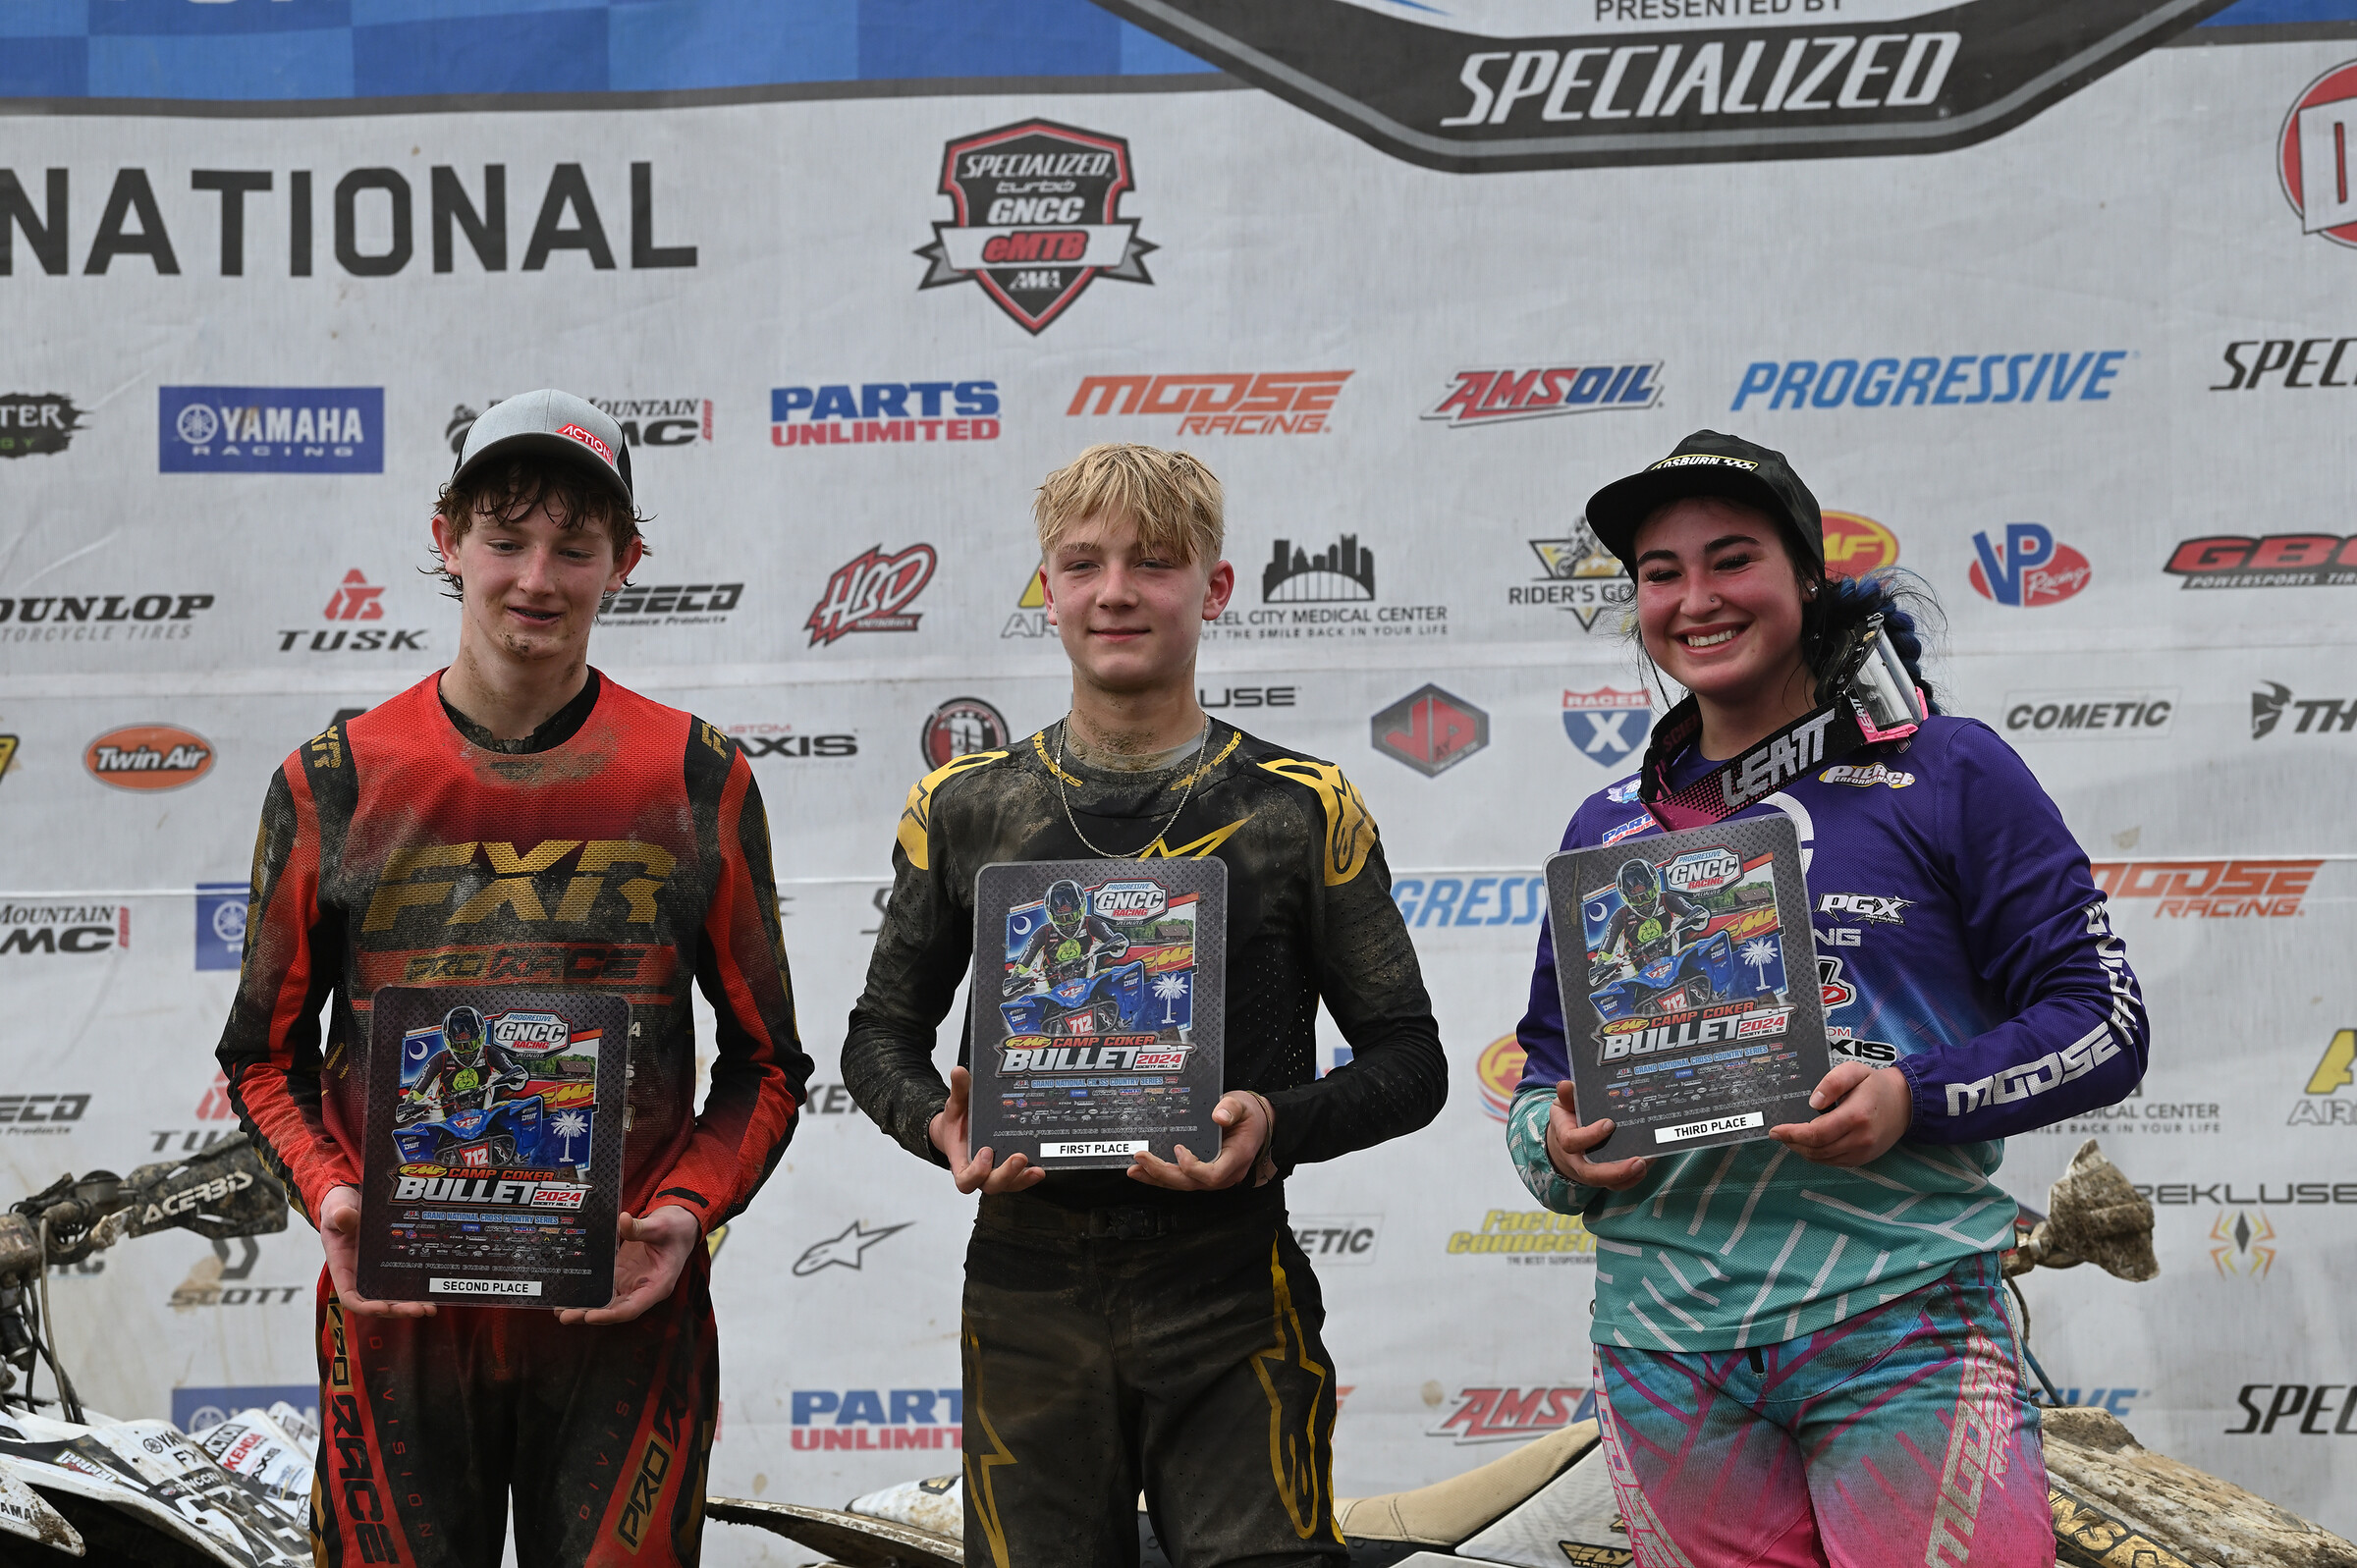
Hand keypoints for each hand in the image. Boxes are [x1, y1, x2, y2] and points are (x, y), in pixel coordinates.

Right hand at [319, 1185, 436, 1318]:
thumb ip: (339, 1214)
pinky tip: (434, 1290)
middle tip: (419, 1309)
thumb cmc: (340, 1207)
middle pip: (377, 1302)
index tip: (383, 1307)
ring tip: (430, 1307)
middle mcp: (361, 1274)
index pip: (350, 1296)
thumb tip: (344, 1217)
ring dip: (410, 1304)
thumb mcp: (336, 1207)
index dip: (366, 1306)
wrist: (353, 1199)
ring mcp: (378, 1270)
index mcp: (343, 1267)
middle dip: (397, 1309)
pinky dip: (418, 1288)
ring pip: (393, 1295)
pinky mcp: (394, 1260)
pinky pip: (405, 1279)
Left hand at [559, 1207, 698, 1324]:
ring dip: (585, 1307)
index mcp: (658, 1285)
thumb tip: (622, 1221)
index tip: (590, 1316)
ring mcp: (632, 1284)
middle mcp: (643, 1290)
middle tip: (565, 1315)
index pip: (632, 1308)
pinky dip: (588, 1293)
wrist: (680, 1224)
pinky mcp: (622, 1275)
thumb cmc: (676, 1229)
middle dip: (590, 1314)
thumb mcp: (661, 1226)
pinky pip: (603, 1288)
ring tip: (560, 1310)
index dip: (610, 1314)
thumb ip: (640, 1227)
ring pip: (606, 1302)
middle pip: (614, 1310)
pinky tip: (570, 1293)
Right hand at [929, 1066, 1045, 1195]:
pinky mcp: (1011, 1170)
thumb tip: (959, 1071)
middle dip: (1006, 1173)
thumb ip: (958, 1090)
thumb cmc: (957, 1122)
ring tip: (1037, 1168)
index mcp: (962, 1162)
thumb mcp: (955, 1105)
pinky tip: (1043, 1165)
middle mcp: (980, 1172)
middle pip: (992, 1185)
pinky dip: (1030, 1174)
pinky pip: (1020, 1178)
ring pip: (1010, 1184)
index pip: (966, 1179)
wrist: (960, 1130)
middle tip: (1019, 1157)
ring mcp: (997, 1173)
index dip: (976, 1172)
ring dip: (1023, 1178)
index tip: (986, 1152)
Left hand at [1127, 1092, 1275, 1191]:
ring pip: (1183, 1184)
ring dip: (1157, 1178)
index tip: (1178, 1148)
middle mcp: (1224, 1173)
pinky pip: (1181, 1179)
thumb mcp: (1243, 1106)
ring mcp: (1213, 1175)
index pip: (1213, 1175)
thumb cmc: (1250, 1116)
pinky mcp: (1202, 1172)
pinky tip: (1145, 1171)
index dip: (1193, 1167)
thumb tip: (1218, 1115)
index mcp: (1236, 1158)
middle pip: (1191, 1183)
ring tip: (1135, 1169)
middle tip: (1141, 1159)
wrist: (1257, 1124)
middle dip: (1163, 1173)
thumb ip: (1231, 1109)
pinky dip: (1161, 1176)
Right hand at [1543, 1081, 1648, 1191]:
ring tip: (1646, 1164)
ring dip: (1627, 1177)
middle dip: (1615, 1171)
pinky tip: (1645, 1167)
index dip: (1590, 1136)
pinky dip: (1632, 1179)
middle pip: (1591, 1173)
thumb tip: (1565, 1085)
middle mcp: (1577, 1159)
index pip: (1572, 1142)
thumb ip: (1567, 1096)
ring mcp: (1590, 1170)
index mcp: (1566, 1137)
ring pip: (1606, 1182)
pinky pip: (1616, 1184)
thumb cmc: (1568, 1119)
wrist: (1566, 1139)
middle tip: (1637, 1160)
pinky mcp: (1603, 1176)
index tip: (1610, 1124)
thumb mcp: (1564, 1104)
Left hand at [1770, 1063, 1911, 1165]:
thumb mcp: (1854, 1071)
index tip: (1775, 1130)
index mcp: (1856, 1116)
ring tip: (1791, 1139)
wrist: (1906, 1102)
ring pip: (1824, 1159)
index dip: (1792, 1134)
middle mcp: (1860, 1139)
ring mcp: (1863, 1152)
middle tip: (1780, 1134)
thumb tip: (1813, 1102)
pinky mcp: (1864, 1158)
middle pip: (1817, 1150)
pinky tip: (1809, 1145)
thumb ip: (1832, 1082)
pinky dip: (1818, 1155)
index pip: (1816, 1134)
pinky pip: (1834, 1162)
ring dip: (1803, 1151)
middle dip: (1793, 1143)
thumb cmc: (1876, 1084)